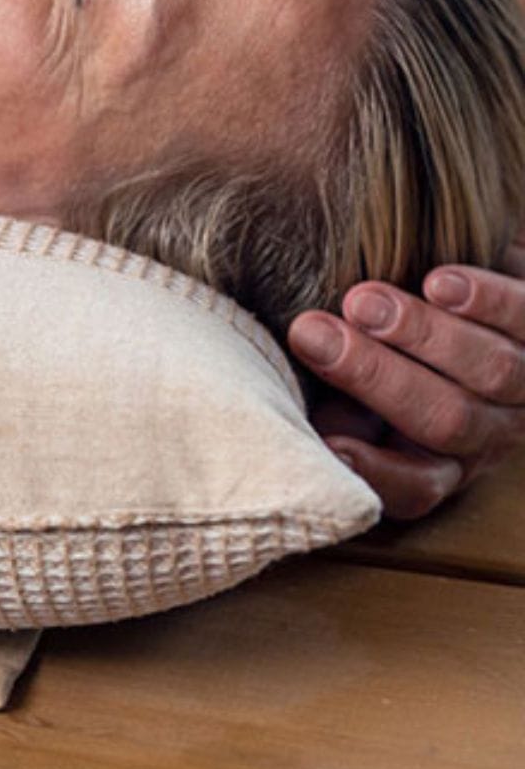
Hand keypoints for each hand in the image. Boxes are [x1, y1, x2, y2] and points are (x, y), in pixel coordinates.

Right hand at [286, 238, 524, 520]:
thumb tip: (269, 406)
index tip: (329, 445)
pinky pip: (524, 317)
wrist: (464, 286)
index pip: (415, 488)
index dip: (376, 472)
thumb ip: (323, 402)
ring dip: (422, 335)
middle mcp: (490, 432)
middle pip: (444, 420)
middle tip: (312, 334)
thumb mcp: (350, 390)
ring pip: (489, 373)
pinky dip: (484, 300)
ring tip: (364, 300)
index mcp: (438, 459)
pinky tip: (439, 281)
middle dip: (373, 376)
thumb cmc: (387, 345)